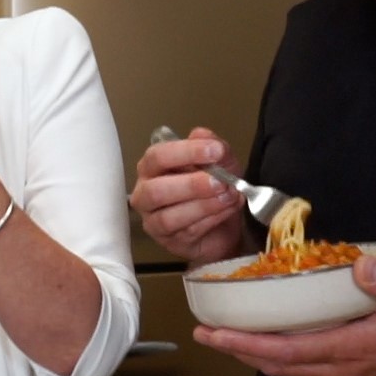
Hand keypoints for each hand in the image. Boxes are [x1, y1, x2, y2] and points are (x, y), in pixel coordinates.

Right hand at [127, 127, 246, 263]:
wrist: (223, 226)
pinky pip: (188, 231)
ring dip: (204, 205)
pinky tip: (228, 208)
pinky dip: (212, 218)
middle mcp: (145, 194)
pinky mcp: (169, 242)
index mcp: (152, 168)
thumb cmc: (212, 190)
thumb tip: (201, 134)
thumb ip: (212, 146)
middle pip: (156, 190)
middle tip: (220, 181)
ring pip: (169, 216)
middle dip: (192, 185)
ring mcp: (154, 221)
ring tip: (229, 196)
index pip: (158, 156)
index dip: (186, 152)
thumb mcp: (220, 162)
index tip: (215, 150)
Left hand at [194, 256, 375, 375]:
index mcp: (354, 348)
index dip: (248, 343)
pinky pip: (302, 363)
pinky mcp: (349, 364)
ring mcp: (345, 368)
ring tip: (222, 335)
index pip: (289, 350)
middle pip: (278, 364)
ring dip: (252, 353)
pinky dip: (274, 352)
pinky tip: (263, 335)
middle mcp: (343, 365)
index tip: (215, 333)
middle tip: (203, 333)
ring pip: (287, 367)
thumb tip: (360, 268)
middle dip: (237, 349)